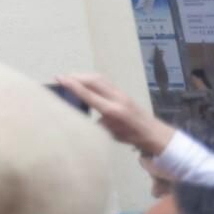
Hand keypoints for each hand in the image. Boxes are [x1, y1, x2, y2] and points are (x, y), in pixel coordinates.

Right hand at [55, 74, 175, 156]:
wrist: (154, 133)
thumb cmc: (132, 137)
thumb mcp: (111, 134)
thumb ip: (97, 122)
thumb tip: (82, 116)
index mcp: (112, 110)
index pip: (88, 94)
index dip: (72, 85)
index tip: (59, 78)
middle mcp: (116, 98)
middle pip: (93, 80)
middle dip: (76, 77)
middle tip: (61, 78)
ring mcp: (120, 93)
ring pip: (99, 78)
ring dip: (83, 76)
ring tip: (71, 79)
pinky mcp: (122, 92)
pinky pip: (104, 81)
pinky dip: (91, 79)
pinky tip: (85, 82)